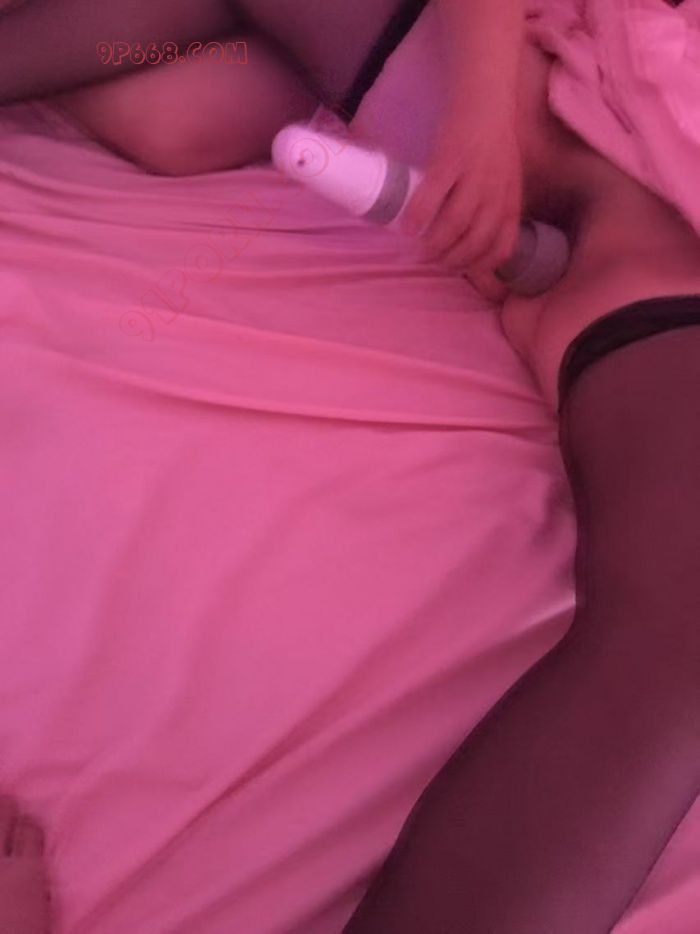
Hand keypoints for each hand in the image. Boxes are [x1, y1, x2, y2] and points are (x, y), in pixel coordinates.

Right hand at [403, 108, 522, 297]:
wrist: (487, 94)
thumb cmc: (493, 140)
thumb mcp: (505, 179)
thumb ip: (496, 207)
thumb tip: (475, 241)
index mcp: (511, 200)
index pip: (501, 248)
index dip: (482, 269)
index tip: (463, 275)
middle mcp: (496, 192)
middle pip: (476, 242)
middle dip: (453, 261)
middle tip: (435, 263)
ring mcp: (474, 176)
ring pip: (455, 225)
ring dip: (436, 245)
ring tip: (421, 252)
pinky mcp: (451, 159)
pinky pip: (433, 196)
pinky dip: (419, 216)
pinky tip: (408, 228)